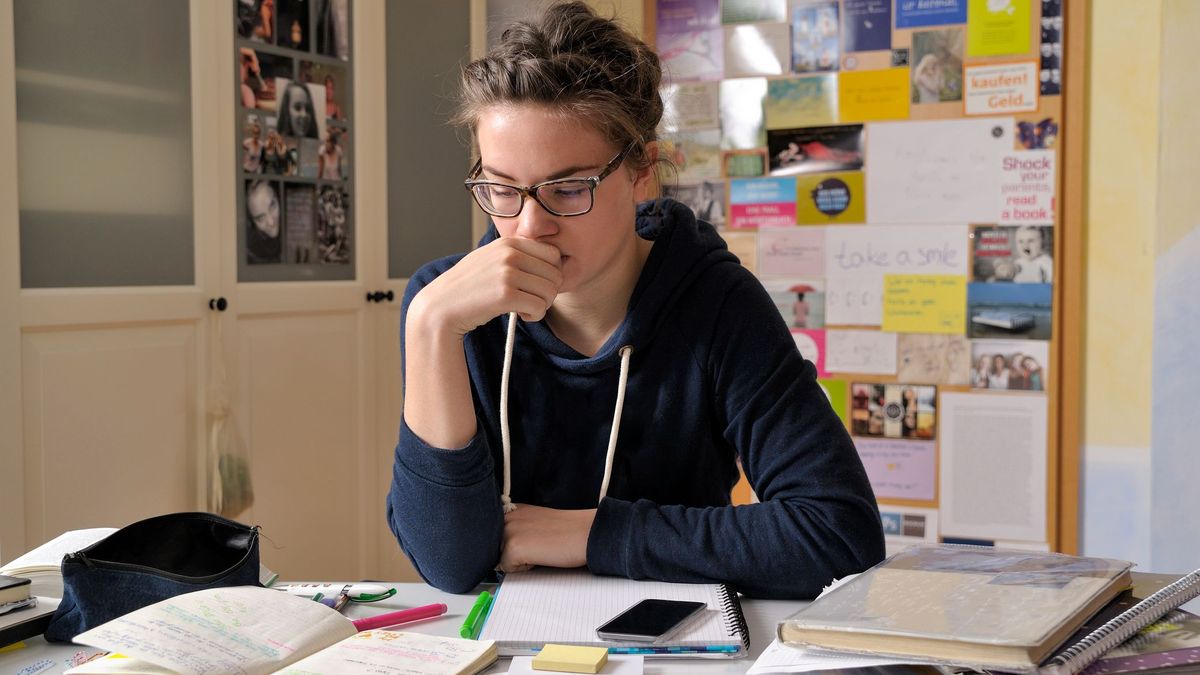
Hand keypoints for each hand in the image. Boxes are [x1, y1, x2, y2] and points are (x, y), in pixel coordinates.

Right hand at [410, 237, 562, 336]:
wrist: (441, 306)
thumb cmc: (467, 287)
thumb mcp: (490, 259)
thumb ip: (516, 255)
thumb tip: (553, 260)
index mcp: (508, 242)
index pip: (553, 254)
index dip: (551, 273)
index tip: (537, 286)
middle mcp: (509, 254)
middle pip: (555, 274)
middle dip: (548, 292)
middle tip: (531, 300)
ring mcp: (507, 273)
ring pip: (550, 291)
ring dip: (542, 305)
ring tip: (524, 308)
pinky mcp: (505, 295)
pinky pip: (539, 306)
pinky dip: (535, 315)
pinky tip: (521, 315)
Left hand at [498, 505, 595, 572]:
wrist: (586, 532)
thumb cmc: (567, 531)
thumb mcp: (536, 522)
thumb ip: (518, 528)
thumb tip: (502, 549)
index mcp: (512, 509)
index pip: (495, 536)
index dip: (511, 544)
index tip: (530, 541)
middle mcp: (507, 516)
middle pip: (494, 548)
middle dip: (512, 553)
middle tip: (538, 546)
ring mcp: (508, 530)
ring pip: (500, 558)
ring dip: (518, 560)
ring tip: (540, 550)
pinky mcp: (513, 547)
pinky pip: (508, 569)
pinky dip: (524, 568)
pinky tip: (542, 556)